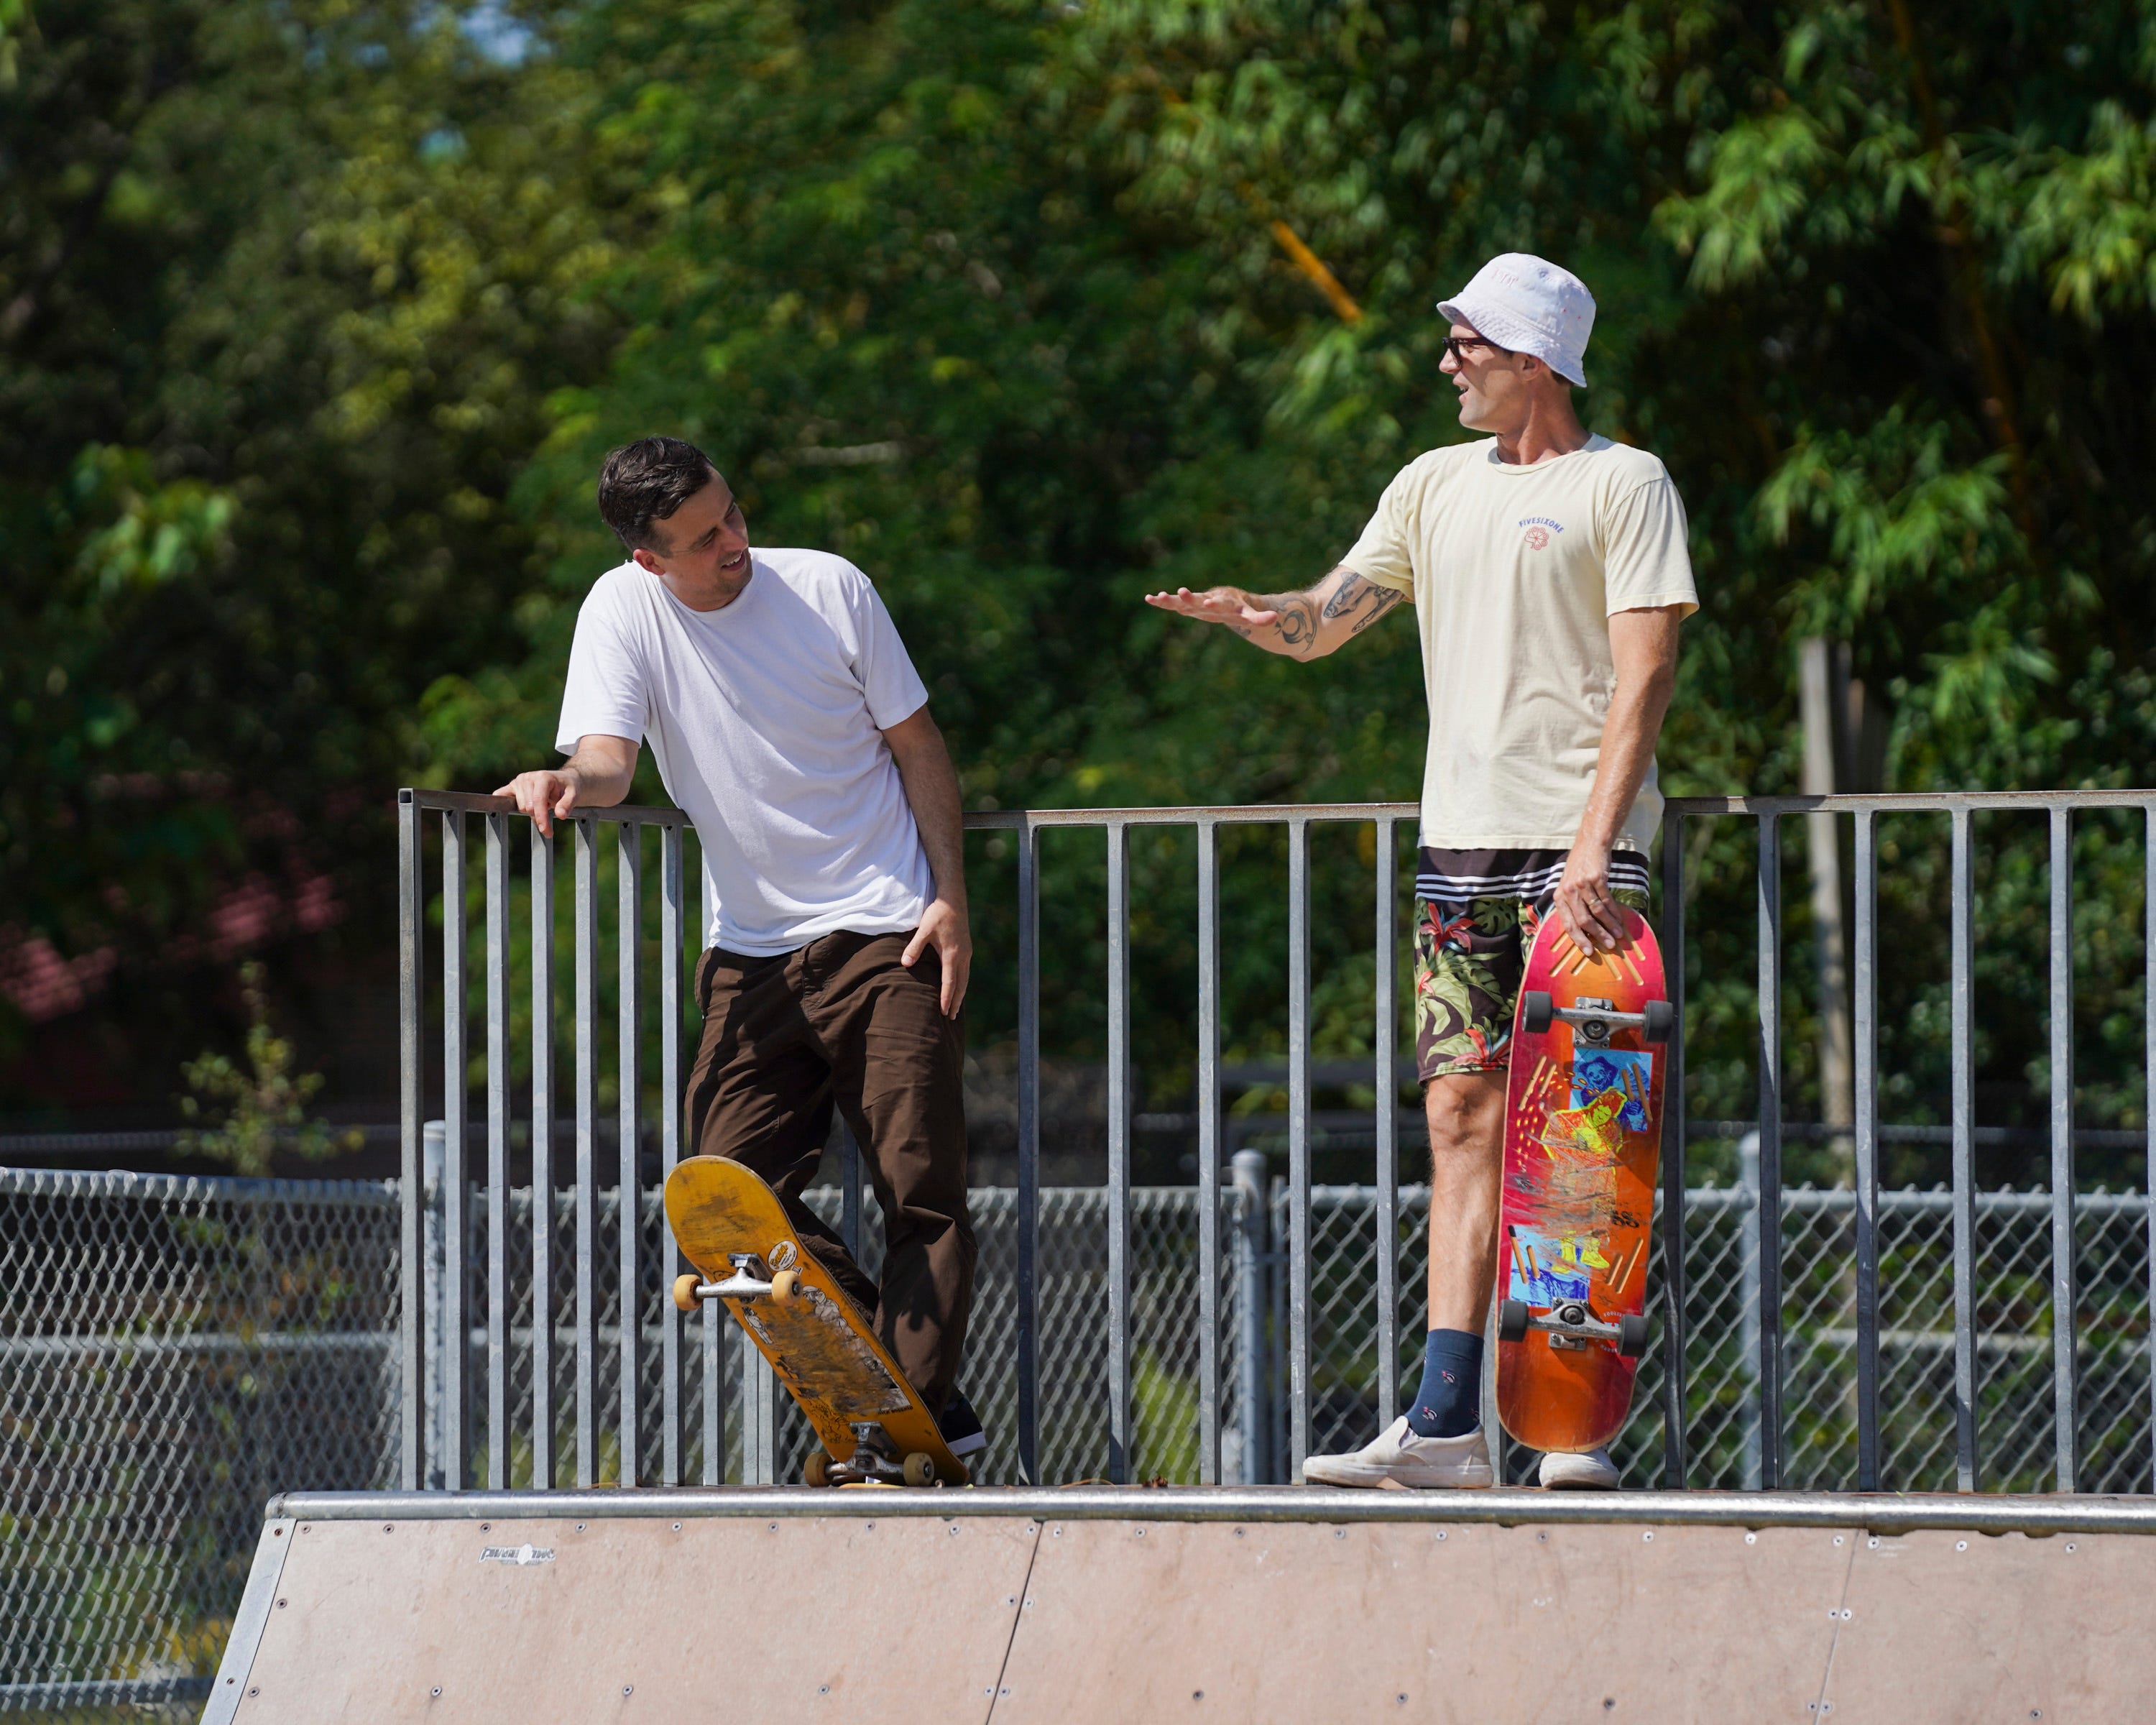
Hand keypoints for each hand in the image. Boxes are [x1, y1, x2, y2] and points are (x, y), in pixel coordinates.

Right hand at [493, 767, 581, 837]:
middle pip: (528, 807)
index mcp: (542, 777)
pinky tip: (507, 809)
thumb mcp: (575, 795)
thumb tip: (560, 815)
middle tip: (549, 815)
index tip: (546, 831)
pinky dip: (503, 803)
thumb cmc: (569, 788)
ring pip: (520, 806)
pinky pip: (499, 795)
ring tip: (542, 805)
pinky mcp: (511, 786)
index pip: (538, 801)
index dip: (541, 817)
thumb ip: (567, 804)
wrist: (564, 780)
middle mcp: (527, 777)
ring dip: (531, 812)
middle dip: (539, 816)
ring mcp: (518, 781)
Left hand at [902, 897, 971, 1017]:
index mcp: (952, 954)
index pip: (949, 982)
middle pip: (961, 984)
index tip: (943, 1011)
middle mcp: (962, 956)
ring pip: (965, 978)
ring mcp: (966, 952)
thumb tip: (905, 963)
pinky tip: (958, 986)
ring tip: (955, 1007)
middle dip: (955, 1001)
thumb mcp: (923, 930)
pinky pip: (966, 971)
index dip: (946, 998)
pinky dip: (962, 982)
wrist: (953, 899)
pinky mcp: (966, 948)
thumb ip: (914, 947)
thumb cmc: (937, 914)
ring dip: (960, 994)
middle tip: (950, 1017)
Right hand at [1142, 585, 1280, 633]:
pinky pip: (1175, 605)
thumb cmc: (1241, 609)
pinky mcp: (1189, 605)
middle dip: (1190, 598)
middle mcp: (1209, 599)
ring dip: (1171, 600)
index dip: (1216, 604)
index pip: (1221, 603)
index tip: (1210, 603)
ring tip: (1157, 596)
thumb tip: (1274, 619)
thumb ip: (1259, 617)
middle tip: (1181, 592)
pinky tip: (1149, 599)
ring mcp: (1197, 602)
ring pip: (1183, 601)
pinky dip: (1163, 603)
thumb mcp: (1250, 616)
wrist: (1230, 602)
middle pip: (1199, 599)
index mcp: (1225, 602)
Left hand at [1552, 843, 1627, 953]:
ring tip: (1618, 935)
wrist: (1589, 845)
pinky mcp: (1596, 879)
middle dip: (1598, 936)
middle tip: (1609, 946)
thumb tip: (1585, 930)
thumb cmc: (1579, 869)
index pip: (1568, 924)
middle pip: (1584, 921)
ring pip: (1597, 912)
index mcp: (1559, 897)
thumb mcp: (1568, 886)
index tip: (1589, 951)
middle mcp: (1568, 892)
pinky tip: (1620, 920)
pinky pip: (1607, 900)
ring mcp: (1582, 885)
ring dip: (1609, 926)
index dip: (1579, 939)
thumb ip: (1573, 905)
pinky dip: (1614, 912)